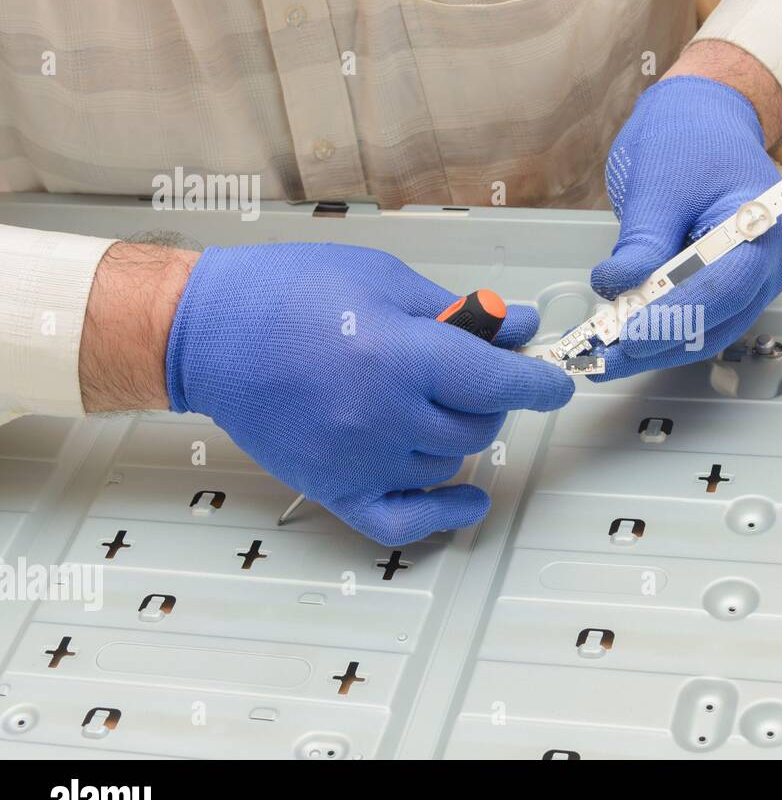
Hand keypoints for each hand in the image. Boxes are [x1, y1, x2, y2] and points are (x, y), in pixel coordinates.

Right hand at [164, 243, 572, 543]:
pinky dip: (444, 514)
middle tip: (473, 371)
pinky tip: (469, 500)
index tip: (555, 383)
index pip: (501, 383)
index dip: (539, 384)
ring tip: (431, 399)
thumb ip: (458, 311)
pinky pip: (404, 520)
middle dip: (490, 398)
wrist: (207, 332)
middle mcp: (385, 415)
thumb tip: (517, 326)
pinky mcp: (335, 486)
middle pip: (479, 425)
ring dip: (458, 434)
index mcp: (401, 355)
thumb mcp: (384, 279)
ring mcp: (360, 458)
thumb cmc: (286, 294)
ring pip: (449, 461)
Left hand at [589, 70, 781, 378]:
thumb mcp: (657, 183)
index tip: (627, 334)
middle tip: (604, 355)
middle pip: (719, 319)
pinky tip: (626, 335)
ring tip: (606, 353)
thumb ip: (641, 240)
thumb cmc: (690, 136)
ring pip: (710, 329)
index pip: (724, 287)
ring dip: (658, 344)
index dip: (675, 317)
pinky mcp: (736, 285)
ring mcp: (758, 277)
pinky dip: (665, 330)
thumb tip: (616, 287)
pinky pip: (704, 319)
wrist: (707, 117)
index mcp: (762, 222)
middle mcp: (771, 258)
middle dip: (660, 341)